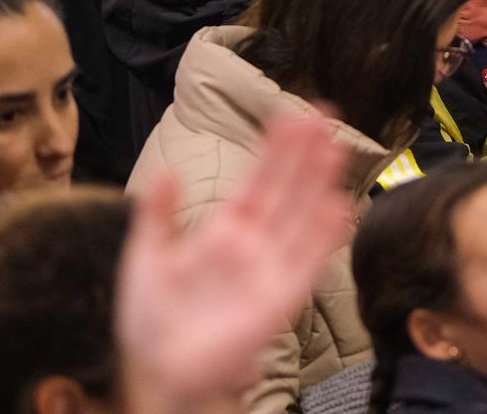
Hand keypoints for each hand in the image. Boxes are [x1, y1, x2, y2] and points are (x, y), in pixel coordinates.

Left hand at [117, 114, 349, 413]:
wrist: (154, 370)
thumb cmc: (149, 320)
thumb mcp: (147, 258)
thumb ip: (158, 214)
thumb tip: (164, 170)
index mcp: (227, 230)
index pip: (259, 180)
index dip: (276, 150)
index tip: (292, 116)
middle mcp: (256, 244)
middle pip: (288, 191)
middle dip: (306, 155)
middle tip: (325, 117)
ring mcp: (271, 269)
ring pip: (303, 218)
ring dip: (319, 184)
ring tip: (334, 148)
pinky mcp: (280, 299)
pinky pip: (307, 263)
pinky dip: (324, 237)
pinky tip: (339, 207)